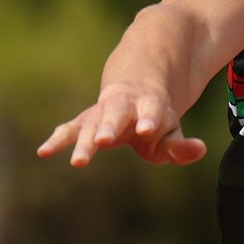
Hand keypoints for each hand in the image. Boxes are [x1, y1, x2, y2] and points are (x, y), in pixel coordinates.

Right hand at [37, 78, 206, 167]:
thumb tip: (200, 150)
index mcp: (149, 105)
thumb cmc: (154, 116)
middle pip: (115, 113)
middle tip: (103, 140)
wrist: (135, 81)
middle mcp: (123, 105)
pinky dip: (58, 140)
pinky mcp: (86, 119)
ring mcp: (102, 110)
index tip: (146, 129)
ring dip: (84, 140)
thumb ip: (182, 146)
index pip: (150, 112)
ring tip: (79, 162)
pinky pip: (70, 129)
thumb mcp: (171, 131)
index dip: (148, 120)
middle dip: (109, 125)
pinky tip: (44, 152)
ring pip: (91, 122)